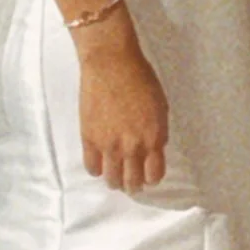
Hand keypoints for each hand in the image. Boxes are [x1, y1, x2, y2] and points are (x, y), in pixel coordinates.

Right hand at [77, 20, 170, 189]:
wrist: (111, 63)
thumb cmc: (140, 78)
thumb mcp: (160, 106)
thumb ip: (158, 132)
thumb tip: (154, 149)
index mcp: (154, 137)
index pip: (155, 174)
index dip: (151, 178)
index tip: (148, 177)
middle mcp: (133, 146)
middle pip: (133, 182)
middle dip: (133, 186)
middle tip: (131, 184)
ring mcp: (109, 145)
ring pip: (112, 179)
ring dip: (115, 182)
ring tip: (115, 179)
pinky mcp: (89, 139)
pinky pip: (92, 167)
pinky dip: (97, 170)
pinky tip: (99, 165)